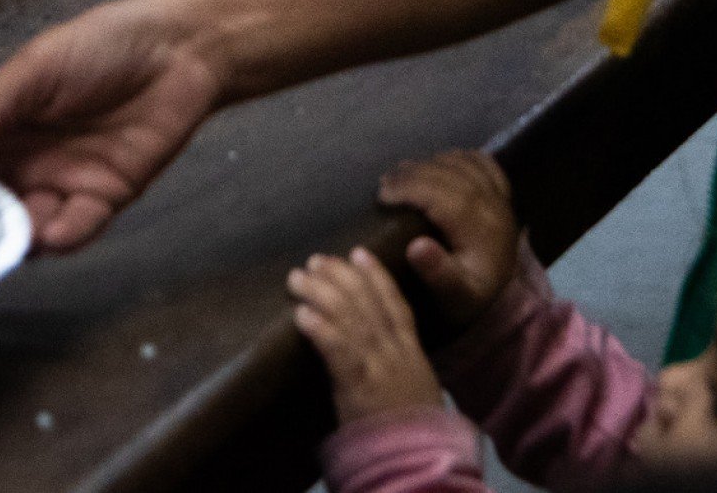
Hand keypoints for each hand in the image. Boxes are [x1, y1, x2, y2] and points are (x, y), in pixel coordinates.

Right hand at [0, 0, 224, 250]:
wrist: (180, 49)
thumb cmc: (101, 45)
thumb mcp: (36, 67)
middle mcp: (18, 161)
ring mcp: (59, 183)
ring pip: (22, 226)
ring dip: (11, 237)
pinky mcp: (102, 199)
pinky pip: (74, 228)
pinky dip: (60, 236)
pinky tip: (49, 233)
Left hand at [289, 247, 443, 422]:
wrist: (419, 463)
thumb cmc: (413, 433)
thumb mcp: (416, 389)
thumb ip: (399, 364)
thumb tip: (376, 344)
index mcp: (413, 354)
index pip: (396, 304)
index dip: (376, 276)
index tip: (358, 253)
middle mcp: (397, 353)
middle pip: (367, 302)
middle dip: (339, 275)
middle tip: (316, 259)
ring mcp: (379, 366)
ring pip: (349, 316)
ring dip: (319, 292)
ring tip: (297, 278)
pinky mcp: (359, 385)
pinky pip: (337, 349)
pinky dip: (318, 327)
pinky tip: (300, 314)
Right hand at [377, 151, 519, 331]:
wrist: (507, 303)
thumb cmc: (472, 298)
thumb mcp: (455, 296)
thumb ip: (437, 273)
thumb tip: (415, 246)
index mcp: (479, 228)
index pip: (440, 195)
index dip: (408, 188)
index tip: (382, 194)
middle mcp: (492, 206)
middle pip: (449, 175)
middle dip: (412, 174)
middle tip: (384, 184)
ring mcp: (500, 198)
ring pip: (463, 165)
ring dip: (430, 164)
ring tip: (403, 173)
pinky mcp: (504, 197)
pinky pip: (484, 164)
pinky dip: (460, 157)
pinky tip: (442, 160)